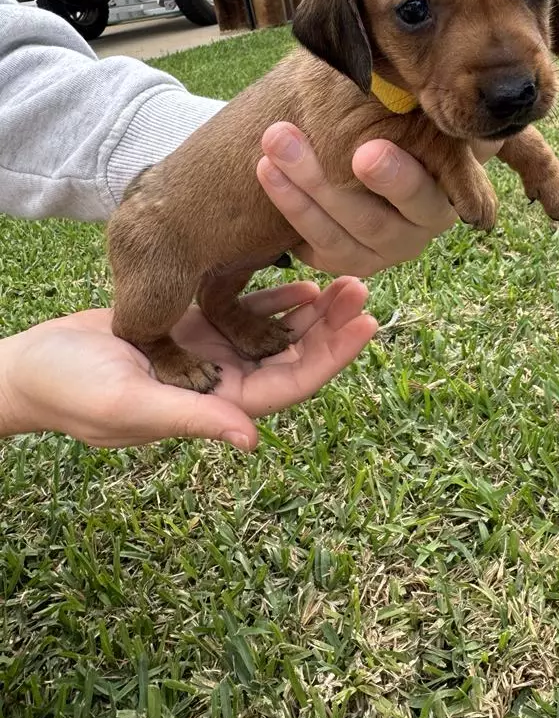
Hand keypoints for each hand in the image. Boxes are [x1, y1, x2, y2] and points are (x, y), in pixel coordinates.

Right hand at [0, 278, 376, 449]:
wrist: (33, 365)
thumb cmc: (73, 391)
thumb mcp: (131, 406)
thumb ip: (192, 418)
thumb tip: (253, 440)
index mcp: (216, 406)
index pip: (290, 384)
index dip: (331, 356)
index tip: (366, 323)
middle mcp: (222, 381)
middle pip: (293, 355)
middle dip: (331, 326)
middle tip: (363, 286)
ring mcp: (211, 353)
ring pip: (275, 332)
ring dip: (311, 310)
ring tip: (345, 277)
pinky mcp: (195, 326)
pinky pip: (245, 311)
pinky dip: (275, 298)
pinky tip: (302, 277)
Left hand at [257, 122, 502, 275]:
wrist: (368, 140)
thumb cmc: (404, 121)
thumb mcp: (424, 114)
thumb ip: (435, 114)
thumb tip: (472, 115)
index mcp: (447, 196)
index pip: (426, 192)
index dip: (397, 178)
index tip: (364, 151)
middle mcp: (418, 232)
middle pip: (374, 221)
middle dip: (328, 183)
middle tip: (287, 141)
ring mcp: (380, 253)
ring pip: (337, 233)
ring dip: (298, 187)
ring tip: (272, 140)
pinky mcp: (345, 261)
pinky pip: (314, 243)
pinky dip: (289, 205)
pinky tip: (265, 169)